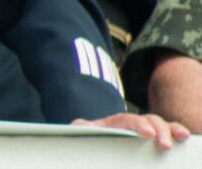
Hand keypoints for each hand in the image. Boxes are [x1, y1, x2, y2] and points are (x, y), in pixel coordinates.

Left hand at [72, 112, 190, 150]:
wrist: (89, 139)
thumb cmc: (88, 137)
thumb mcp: (82, 132)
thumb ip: (82, 128)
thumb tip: (79, 125)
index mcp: (112, 122)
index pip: (127, 120)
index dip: (138, 125)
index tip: (148, 134)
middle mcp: (130, 124)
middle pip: (148, 120)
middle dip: (159, 130)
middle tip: (165, 145)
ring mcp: (142, 130)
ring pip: (160, 125)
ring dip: (171, 129)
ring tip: (183, 136)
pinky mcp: (150, 140)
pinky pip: (165, 135)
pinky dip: (176, 134)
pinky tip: (185, 138)